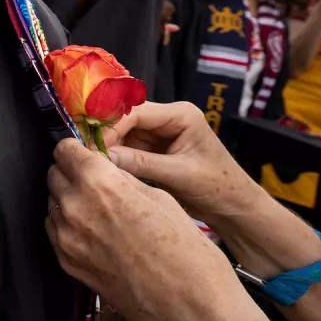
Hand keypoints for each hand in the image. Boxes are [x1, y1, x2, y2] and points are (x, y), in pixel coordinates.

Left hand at [45, 140, 243, 320]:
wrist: (188, 307)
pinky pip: (55, 231)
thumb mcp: (159, 197)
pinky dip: (67, 225)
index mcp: (99, 182)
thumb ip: (123, 180)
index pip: (65, 150)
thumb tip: (106, 171)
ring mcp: (66, 238)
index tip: (86, 154)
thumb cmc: (186, 251)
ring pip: (52, 203)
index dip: (77, 150)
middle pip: (55, 175)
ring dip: (68, 200)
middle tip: (94, 181)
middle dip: (71, 173)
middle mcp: (74, 207)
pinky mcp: (67, 263)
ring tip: (99, 210)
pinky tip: (94, 231)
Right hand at [105, 102, 320, 280]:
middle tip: (84, 153)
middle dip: (105, 135)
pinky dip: (115, 156)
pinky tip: (102, 166)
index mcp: (181, 115)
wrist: (236, 208)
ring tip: (89, 162)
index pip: (136, 113)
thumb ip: (141, 163)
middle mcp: (169, 118)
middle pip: (126, 119)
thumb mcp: (179, 175)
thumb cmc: (218, 188)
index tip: (93, 148)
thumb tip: (102, 158)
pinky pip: (128, 147)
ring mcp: (161, 133)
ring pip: (123, 133)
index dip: (111, 127)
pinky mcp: (155, 149)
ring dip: (107, 146)